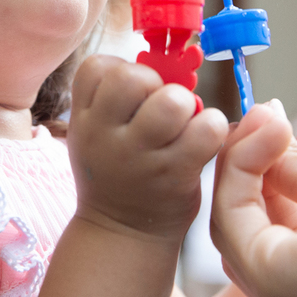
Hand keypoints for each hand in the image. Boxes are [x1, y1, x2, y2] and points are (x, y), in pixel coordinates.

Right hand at [69, 54, 228, 240]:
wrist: (122, 233)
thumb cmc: (118, 172)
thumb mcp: (97, 133)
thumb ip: (117, 98)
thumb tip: (169, 64)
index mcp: (83, 119)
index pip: (97, 67)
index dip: (122, 70)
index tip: (132, 95)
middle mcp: (105, 136)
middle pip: (134, 78)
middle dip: (156, 83)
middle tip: (160, 107)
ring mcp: (140, 158)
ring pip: (173, 102)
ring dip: (187, 105)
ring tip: (185, 123)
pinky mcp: (175, 175)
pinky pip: (206, 130)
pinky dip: (213, 127)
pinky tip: (204, 140)